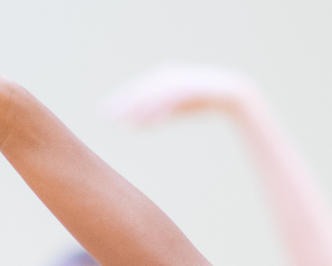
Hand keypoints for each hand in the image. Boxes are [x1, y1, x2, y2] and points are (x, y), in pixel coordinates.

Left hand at [102, 62, 257, 125]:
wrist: (228, 92)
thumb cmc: (200, 101)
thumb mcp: (174, 109)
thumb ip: (155, 115)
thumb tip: (134, 126)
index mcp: (161, 76)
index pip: (135, 89)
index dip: (118, 101)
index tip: (104, 113)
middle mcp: (165, 74)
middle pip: (137, 90)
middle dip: (119, 104)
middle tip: (103, 116)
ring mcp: (176, 79)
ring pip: (150, 95)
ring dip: (134, 110)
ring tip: (122, 122)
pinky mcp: (186, 87)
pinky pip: (167, 100)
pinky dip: (156, 111)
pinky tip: (146, 122)